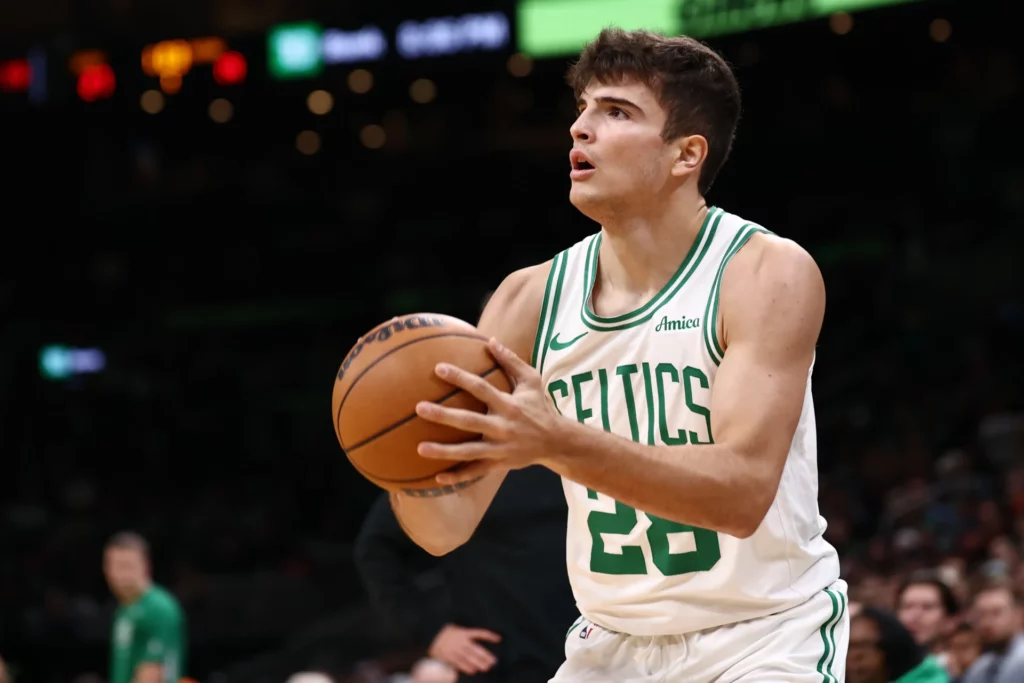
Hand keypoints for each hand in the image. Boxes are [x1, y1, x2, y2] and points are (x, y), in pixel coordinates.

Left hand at [415, 338, 561, 484]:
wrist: (556, 441)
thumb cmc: (540, 406)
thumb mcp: (532, 381)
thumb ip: (511, 361)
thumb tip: (491, 341)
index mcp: (508, 404)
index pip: (481, 388)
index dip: (460, 378)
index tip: (438, 368)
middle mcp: (503, 426)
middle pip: (469, 421)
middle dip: (444, 416)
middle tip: (419, 408)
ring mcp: (500, 447)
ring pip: (468, 451)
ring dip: (444, 451)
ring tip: (420, 448)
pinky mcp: (499, 463)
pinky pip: (476, 471)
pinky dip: (458, 476)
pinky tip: (438, 477)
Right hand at [427, 624, 500, 674]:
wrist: (430, 636)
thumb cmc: (444, 632)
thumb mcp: (455, 628)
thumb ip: (465, 634)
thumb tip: (476, 638)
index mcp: (464, 632)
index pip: (480, 633)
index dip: (489, 636)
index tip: (498, 639)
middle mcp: (461, 641)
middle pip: (476, 649)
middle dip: (485, 656)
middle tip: (493, 662)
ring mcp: (455, 649)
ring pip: (469, 658)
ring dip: (478, 663)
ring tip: (486, 668)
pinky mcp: (449, 656)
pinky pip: (459, 663)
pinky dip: (466, 667)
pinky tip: (473, 671)